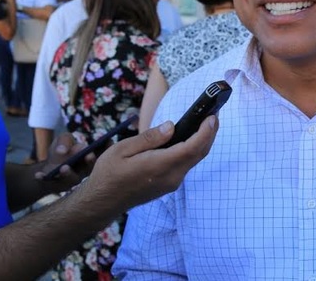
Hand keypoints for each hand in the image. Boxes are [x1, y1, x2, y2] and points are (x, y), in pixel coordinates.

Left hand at [34, 133, 94, 189]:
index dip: (93, 156)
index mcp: (88, 158)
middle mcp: (83, 171)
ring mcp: (71, 180)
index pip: (96, 157)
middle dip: (88, 164)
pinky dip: (44, 179)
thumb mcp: (63, 139)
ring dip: (68, 174)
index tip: (90, 154)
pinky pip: (51, 184)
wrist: (50, 163)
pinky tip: (38, 175)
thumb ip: (65, 140)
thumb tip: (62, 151)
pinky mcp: (57, 186)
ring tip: (63, 168)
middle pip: (88, 169)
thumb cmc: (62, 149)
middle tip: (86, 157)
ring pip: (72, 179)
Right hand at [81, 115, 218, 211]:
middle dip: (210, 133)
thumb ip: (149, 138)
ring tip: (205, 122)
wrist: (102, 202)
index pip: (191, 147)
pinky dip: (193, 150)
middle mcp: (171, 177)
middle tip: (214, 114)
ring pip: (194, 160)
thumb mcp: (122, 149)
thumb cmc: (109, 173)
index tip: (212, 116)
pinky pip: (186, 165)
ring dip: (203, 141)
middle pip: (198, 153)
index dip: (205, 132)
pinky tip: (191, 138)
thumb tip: (171, 126)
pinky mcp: (169, 184)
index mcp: (159, 166)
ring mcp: (172, 183)